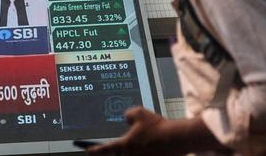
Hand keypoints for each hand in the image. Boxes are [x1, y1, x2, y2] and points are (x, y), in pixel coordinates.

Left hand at [88, 109, 219, 155]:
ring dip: (136, 148)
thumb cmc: (158, 127)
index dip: (95, 150)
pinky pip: (145, 155)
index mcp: (125, 145)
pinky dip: (147, 149)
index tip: (88, 150)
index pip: (105, 149)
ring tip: (146, 138)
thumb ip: (128, 114)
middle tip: (130, 139)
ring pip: (133, 155)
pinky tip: (154, 142)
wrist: (177, 139)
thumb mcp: (139, 113)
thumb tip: (126, 118)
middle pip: (120, 154)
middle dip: (120, 149)